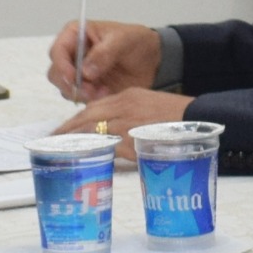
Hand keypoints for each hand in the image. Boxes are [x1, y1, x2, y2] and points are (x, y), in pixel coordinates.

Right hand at [51, 18, 162, 100]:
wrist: (152, 60)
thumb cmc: (136, 41)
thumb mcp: (123, 40)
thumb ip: (104, 52)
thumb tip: (86, 71)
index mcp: (75, 35)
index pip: (57, 51)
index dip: (62, 66)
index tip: (75, 78)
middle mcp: (72, 54)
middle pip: (56, 74)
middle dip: (70, 84)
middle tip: (90, 90)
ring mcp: (78, 73)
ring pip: (65, 88)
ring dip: (81, 94)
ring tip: (104, 91)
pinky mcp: (87, 89)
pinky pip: (79, 99)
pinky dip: (90, 100)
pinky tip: (107, 93)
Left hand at [52, 86, 188, 152]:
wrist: (200, 120)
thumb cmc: (180, 120)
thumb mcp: (152, 110)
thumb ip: (132, 118)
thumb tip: (116, 137)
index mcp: (129, 96)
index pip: (94, 106)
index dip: (76, 118)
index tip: (63, 128)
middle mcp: (125, 105)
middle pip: (87, 115)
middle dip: (67, 128)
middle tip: (52, 139)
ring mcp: (128, 120)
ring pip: (92, 127)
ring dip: (73, 138)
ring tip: (59, 148)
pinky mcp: (134, 136)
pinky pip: (107, 143)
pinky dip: (92, 148)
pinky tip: (82, 155)